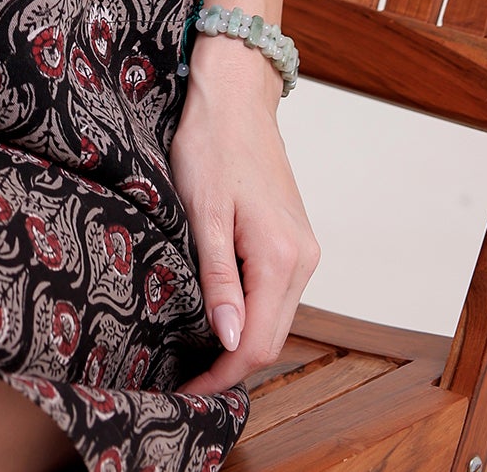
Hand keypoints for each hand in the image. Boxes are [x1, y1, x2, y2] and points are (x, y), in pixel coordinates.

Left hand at [169, 31, 320, 394]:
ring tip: (194, 354)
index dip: (221, 375)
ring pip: (275, 317)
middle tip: (183, 380)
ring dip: (239, 341)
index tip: (185, 390)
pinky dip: (249, 313)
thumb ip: (219, 278)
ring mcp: (303, 250)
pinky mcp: (294, 240)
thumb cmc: (212, 143)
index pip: (257, 342)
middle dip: (230, 366)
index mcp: (281, 257)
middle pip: (271, 338)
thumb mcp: (202, 211)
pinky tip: (219, 315)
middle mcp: (303, 259)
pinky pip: (275, 294)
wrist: (236, 95)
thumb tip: (229, 340)